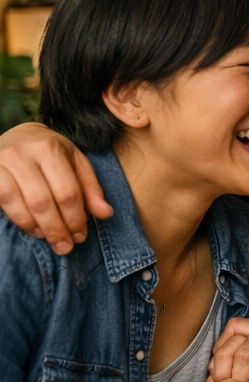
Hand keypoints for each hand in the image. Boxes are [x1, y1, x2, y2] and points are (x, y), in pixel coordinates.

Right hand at [0, 123, 111, 254]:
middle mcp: (24, 154)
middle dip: (57, 229)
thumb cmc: (52, 153)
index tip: (81, 236)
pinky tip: (33, 229)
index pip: (67, 192)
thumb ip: (91, 189)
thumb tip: (105, 214)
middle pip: (43, 201)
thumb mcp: (76, 163)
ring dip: (39, 228)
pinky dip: (20, 220)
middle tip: (66, 246)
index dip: (75, 219)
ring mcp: (2, 162)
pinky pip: (4, 201)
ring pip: (21, 204)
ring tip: (51, 239)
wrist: (19, 135)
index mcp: (51, 149)